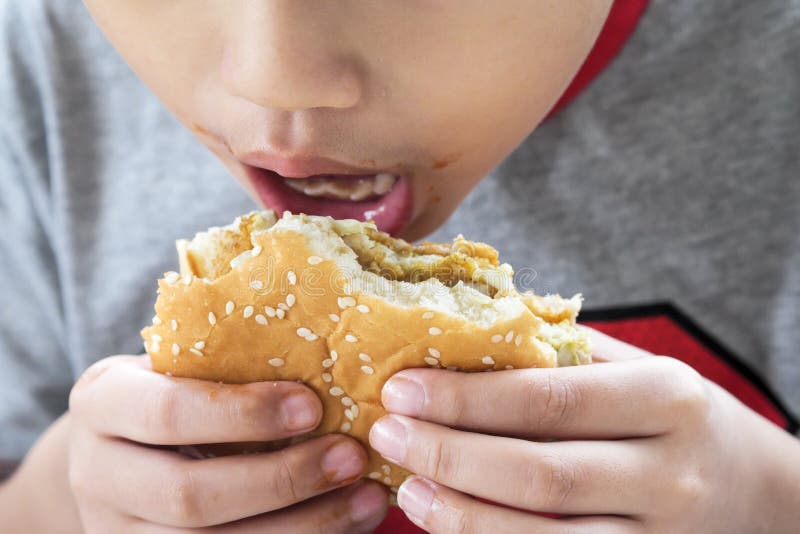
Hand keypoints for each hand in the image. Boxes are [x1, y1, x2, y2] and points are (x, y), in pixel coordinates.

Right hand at [68, 355, 387, 532]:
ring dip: (302, 527)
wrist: (120, 451)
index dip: (243, 413)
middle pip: (190, 496)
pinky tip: (345, 525)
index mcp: (103, 404)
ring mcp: (119, 532)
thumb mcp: (180, 366)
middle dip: (282, 480)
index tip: (313, 406)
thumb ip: (231, 366)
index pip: (167, 412)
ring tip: (366, 498)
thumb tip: (338, 365)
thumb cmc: (173, 391)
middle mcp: (98, 475)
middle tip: (351, 457)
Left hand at [369, 328, 799, 532]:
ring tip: (407, 487)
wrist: (767, 497)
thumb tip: (471, 323)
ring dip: (463, 515)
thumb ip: (568, 350)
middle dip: (452, 453)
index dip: (468, 398)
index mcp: (666, 397)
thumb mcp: (643, 369)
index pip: (550, 398)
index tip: (402, 387)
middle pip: (541, 472)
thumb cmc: (683, 418)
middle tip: (386, 433)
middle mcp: (668, 471)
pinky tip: (450, 523)